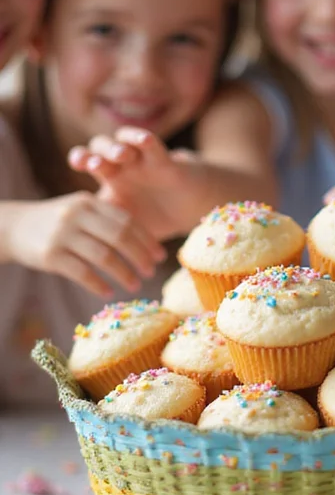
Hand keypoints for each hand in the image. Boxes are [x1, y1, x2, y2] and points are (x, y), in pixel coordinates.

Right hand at [7, 192, 166, 296]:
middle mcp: (77, 215)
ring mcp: (62, 235)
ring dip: (124, 274)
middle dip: (140, 257)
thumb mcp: (79, 209)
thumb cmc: (56, 221)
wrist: (13, 227)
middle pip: (119, 237)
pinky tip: (108, 292)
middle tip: (152, 272)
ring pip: (103, 257)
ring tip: (135, 285)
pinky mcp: (50, 255)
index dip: (147, 239)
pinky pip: (82, 273)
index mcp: (89, 202)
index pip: (126, 220)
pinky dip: (99, 284)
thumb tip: (144, 240)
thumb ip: (106, 218)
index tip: (160, 256)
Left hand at [69, 127, 198, 239]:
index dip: (79, 158)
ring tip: (118, 156)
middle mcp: (123, 165)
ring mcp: (142, 161)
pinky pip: (153, 146)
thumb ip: (106, 231)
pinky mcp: (164, 162)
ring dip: (118, 147)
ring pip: (123, 141)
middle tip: (89, 164)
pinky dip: (148, 142)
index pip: (87, 160)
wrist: (189, 210)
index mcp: (109, 177)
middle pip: (100, 147)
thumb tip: (81, 255)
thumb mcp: (125, 226)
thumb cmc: (154, 217)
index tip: (75, 167)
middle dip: (93, 152)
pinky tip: (143, 141)